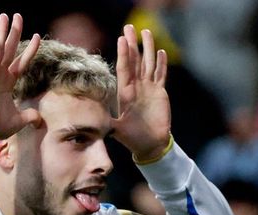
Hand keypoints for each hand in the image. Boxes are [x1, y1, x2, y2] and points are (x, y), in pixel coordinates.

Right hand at [0, 13, 40, 139]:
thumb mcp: (20, 119)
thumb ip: (29, 115)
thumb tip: (38, 120)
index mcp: (7, 83)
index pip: (21, 62)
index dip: (29, 50)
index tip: (37, 36)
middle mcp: (0, 75)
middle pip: (10, 49)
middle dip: (14, 32)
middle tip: (17, 16)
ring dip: (2, 31)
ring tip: (5, 15)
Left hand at [112, 25, 171, 159]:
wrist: (149, 144)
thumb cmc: (132, 138)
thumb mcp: (117, 130)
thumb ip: (109, 123)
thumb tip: (96, 123)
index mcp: (125, 93)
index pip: (124, 69)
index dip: (124, 54)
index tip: (121, 39)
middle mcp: (136, 87)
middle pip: (135, 61)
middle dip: (133, 44)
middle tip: (130, 27)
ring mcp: (148, 88)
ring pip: (148, 63)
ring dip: (148, 48)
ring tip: (147, 32)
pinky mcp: (159, 92)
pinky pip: (160, 75)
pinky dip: (161, 64)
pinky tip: (161, 52)